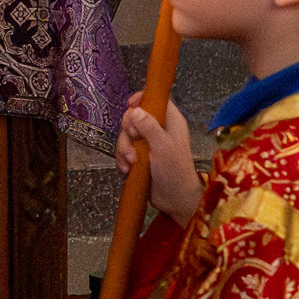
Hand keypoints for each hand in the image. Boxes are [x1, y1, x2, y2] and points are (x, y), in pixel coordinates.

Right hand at [118, 98, 198, 223]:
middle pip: (134, 117)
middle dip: (128, 130)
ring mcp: (147, 144)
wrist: (175, 199)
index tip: (131, 105)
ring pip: (126, 136)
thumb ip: (149, 127)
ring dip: (124, 149)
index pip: (155, 100)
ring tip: (131, 162)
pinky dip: (122, 160)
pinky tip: (127, 170)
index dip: (142, 99)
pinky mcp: (139, 158)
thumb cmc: (175, 171)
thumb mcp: (163, 146)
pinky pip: (123, 151)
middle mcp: (158, 129)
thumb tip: (135, 110)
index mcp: (170, 121)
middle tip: (133, 140)